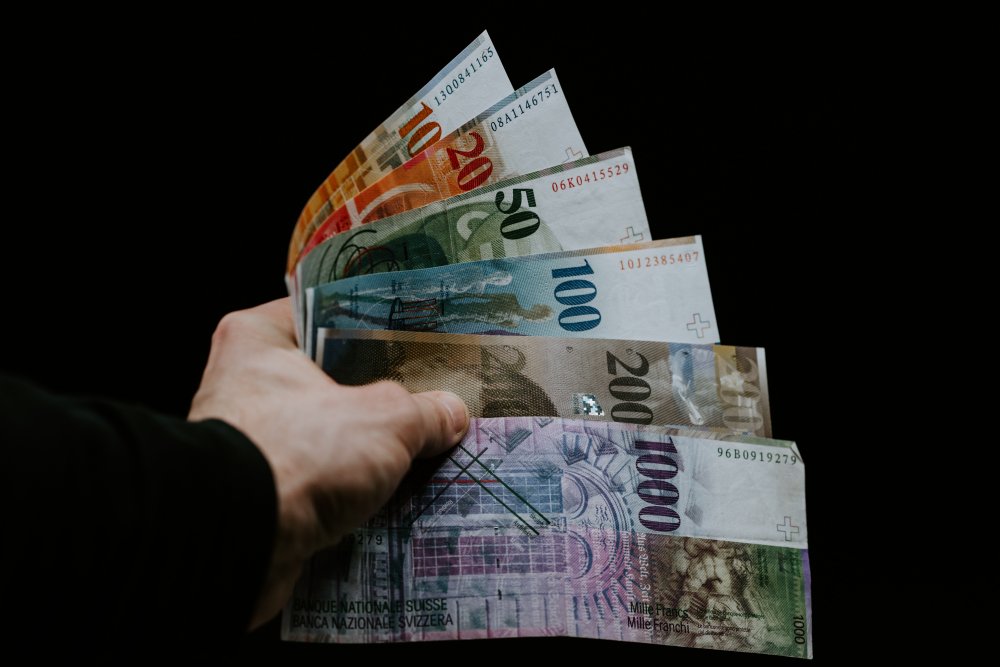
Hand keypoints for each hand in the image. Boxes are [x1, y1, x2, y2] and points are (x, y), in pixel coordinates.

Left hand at [188, 298, 468, 628]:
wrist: (239, 546)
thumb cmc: (297, 455)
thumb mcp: (386, 419)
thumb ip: (425, 411)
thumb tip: (450, 414)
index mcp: (258, 339)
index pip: (324, 313)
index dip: (374, 325)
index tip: (417, 337)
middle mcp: (244, 384)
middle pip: (330, 378)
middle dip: (381, 394)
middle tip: (432, 396)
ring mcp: (250, 443)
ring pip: (326, 433)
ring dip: (368, 448)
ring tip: (425, 449)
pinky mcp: (260, 494)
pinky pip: (317, 480)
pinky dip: (349, 488)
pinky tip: (395, 494)